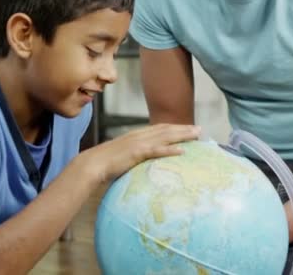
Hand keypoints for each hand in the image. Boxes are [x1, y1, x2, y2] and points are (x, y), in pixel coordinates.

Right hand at [81, 124, 200, 182]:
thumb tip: (142, 162)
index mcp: (137, 135)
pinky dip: (170, 150)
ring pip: (165, 137)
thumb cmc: (106, 163)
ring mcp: (139, 143)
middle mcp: (140, 135)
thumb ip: (134, 155)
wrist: (92, 164)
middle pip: (166, 130)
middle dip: (184, 129)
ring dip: (182, 135)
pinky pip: (157, 151)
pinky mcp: (136, 153)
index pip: (160, 128)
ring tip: (196, 135)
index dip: (175, 127)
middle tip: (200, 129)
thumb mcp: (123, 155)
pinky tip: (182, 151)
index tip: (188, 128)